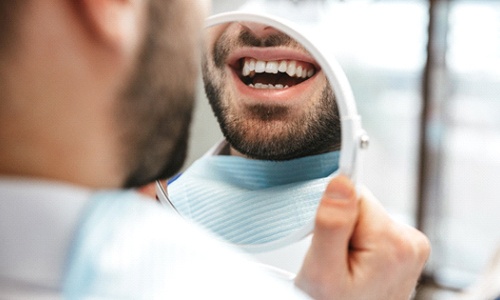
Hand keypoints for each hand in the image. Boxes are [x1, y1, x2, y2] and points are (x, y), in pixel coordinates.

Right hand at [295, 176, 429, 299]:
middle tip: (336, 261)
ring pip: (367, 218)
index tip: (331, 247)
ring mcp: (413, 247)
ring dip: (351, 239)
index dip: (335, 219)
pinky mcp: (407, 250)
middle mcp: (412, 242)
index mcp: (394, 243)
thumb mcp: (322, 270)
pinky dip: (361, 246)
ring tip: (347, 268)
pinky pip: (374, 230)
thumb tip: (342, 181)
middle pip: (362, 207)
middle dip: (343, 230)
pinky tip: (358, 268)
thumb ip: (332, 224)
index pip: (355, 197)